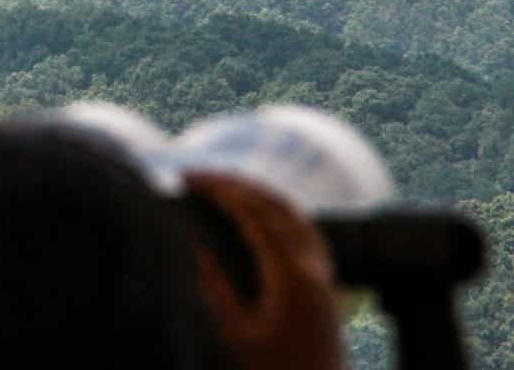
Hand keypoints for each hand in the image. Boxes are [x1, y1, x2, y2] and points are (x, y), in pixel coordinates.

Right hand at [181, 171, 344, 369]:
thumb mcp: (235, 338)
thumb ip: (215, 290)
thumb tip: (195, 246)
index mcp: (291, 275)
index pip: (252, 213)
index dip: (218, 189)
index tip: (186, 178)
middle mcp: (314, 267)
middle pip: (275, 205)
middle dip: (235, 183)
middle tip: (197, 175)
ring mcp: (325, 275)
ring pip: (295, 214)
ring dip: (259, 194)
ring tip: (224, 186)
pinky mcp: (327, 287)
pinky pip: (307, 231)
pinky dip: (280, 212)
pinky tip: (264, 217)